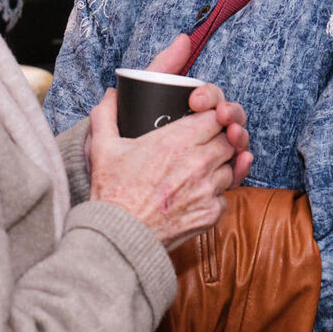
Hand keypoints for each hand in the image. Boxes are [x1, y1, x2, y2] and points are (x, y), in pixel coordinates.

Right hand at [87, 36, 237, 249]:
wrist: (119, 237)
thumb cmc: (112, 192)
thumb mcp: (102, 147)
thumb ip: (106, 114)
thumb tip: (111, 95)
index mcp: (176, 141)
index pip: (215, 116)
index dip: (212, 116)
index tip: (202, 120)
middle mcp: (198, 162)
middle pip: (228, 140)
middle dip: (219, 139)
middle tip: (202, 144)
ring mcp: (207, 189)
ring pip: (230, 168)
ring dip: (219, 166)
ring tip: (198, 169)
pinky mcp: (211, 213)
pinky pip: (225, 196)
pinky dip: (215, 194)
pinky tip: (196, 193)